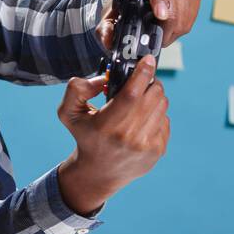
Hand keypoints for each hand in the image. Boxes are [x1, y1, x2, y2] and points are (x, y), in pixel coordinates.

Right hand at [55, 56, 168, 215]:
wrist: (99, 173)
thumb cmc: (85, 137)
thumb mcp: (68, 113)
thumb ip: (77, 89)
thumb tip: (102, 79)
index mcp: (105, 126)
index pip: (131, 94)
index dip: (143, 74)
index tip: (147, 60)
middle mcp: (127, 137)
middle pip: (152, 96)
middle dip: (149, 82)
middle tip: (140, 83)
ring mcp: (145, 146)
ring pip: (162, 105)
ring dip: (153, 97)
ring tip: (139, 102)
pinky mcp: (157, 151)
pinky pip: (165, 120)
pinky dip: (156, 114)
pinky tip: (142, 120)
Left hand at [97, 0, 201, 49]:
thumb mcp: (111, 11)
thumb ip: (105, 27)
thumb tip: (107, 41)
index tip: (161, 16)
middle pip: (172, 1)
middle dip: (165, 27)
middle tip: (155, 41)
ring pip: (184, 11)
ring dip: (174, 30)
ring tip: (161, 36)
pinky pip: (192, 13)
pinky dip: (183, 26)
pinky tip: (171, 29)